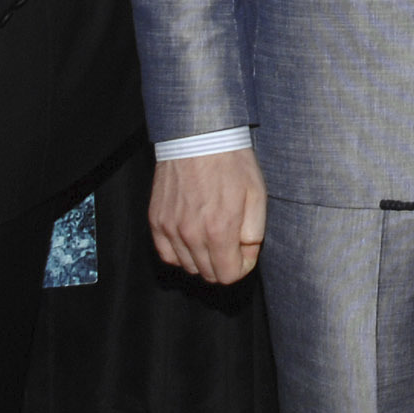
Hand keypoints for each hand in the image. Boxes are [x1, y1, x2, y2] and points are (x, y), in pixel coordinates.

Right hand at [151, 147, 267, 284]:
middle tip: (231, 241)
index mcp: (219, 230)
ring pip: (187, 266)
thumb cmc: (231, 162)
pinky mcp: (156, 220)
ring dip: (203, 258)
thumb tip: (247, 254)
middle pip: (208, 274)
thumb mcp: (257, 194)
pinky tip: (191, 238)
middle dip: (224, 263)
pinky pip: (166, 254)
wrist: (199, 136)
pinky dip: (180, 253)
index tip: (245, 251)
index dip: (241, 267)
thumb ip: (254, 232)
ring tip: (212, 235)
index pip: (228, 276)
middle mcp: (191, 234)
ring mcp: (170, 228)